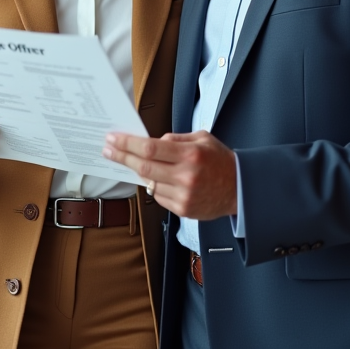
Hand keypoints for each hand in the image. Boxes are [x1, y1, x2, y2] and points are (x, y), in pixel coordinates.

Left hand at [102, 131, 237, 219]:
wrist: (240, 189)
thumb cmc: (221, 161)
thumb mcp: (202, 139)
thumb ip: (175, 139)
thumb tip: (152, 142)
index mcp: (191, 154)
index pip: (150, 148)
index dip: (127, 144)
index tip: (113, 139)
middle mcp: (186, 176)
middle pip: (144, 166)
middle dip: (122, 157)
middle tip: (108, 150)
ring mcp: (184, 195)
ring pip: (149, 182)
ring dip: (140, 172)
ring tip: (137, 163)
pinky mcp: (183, 209)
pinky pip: (158, 196)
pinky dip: (155, 186)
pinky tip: (161, 179)